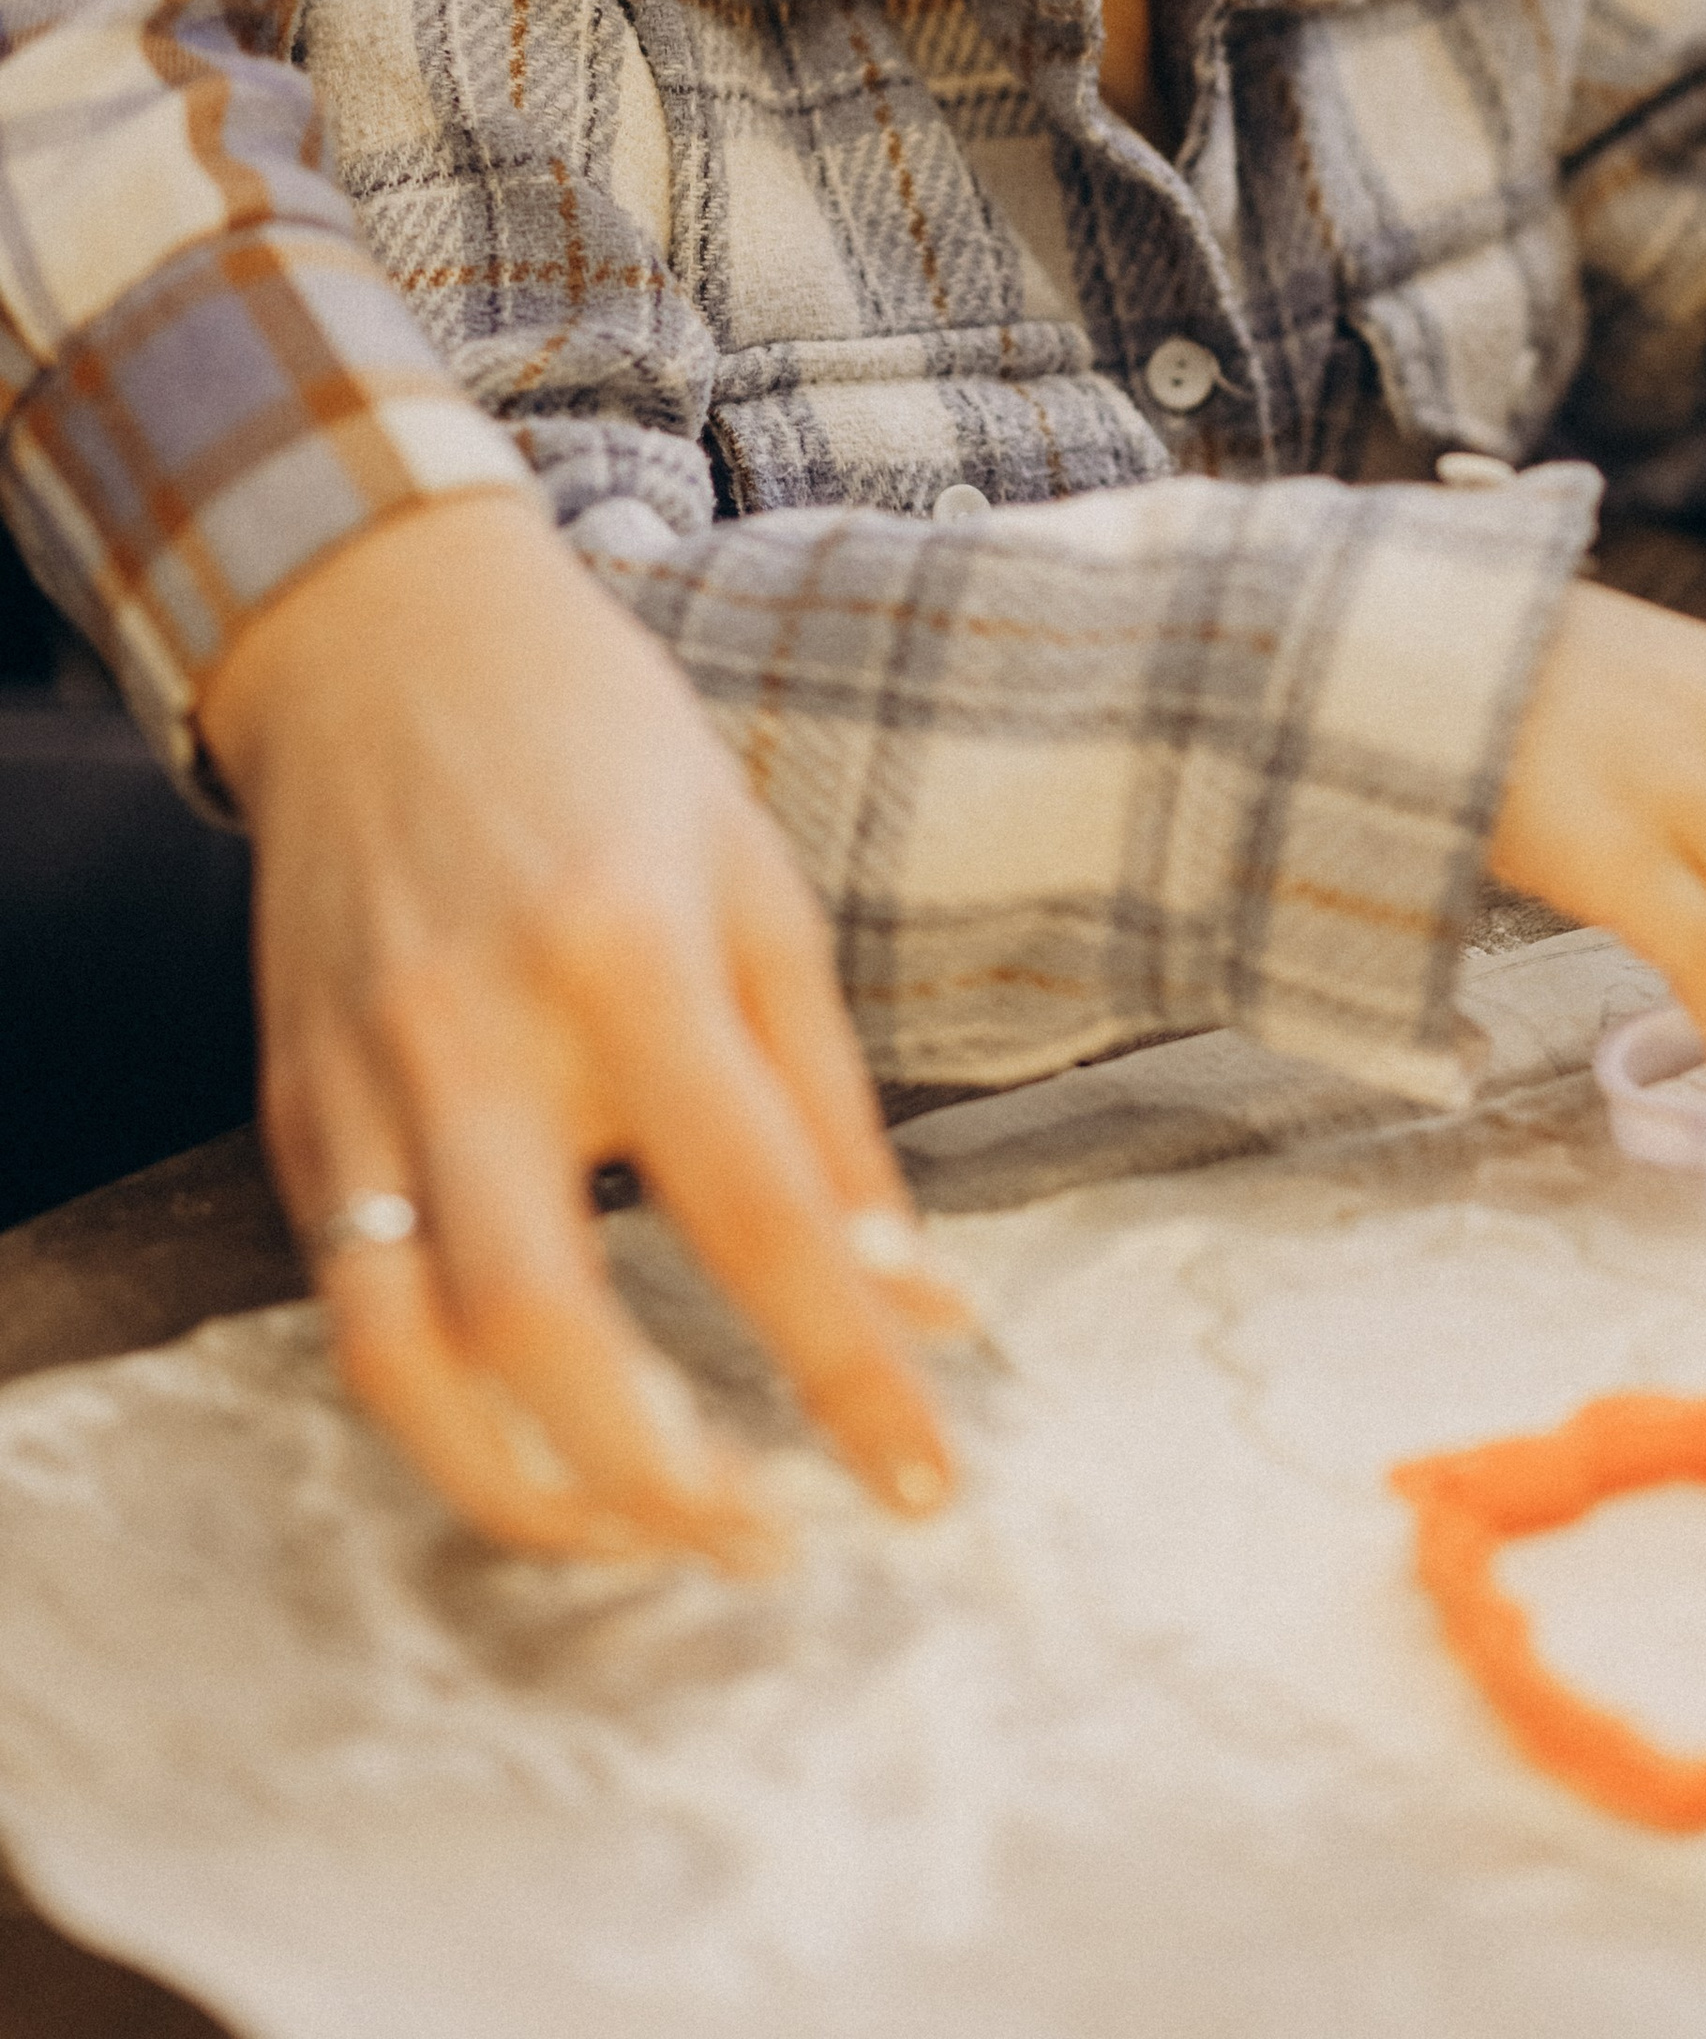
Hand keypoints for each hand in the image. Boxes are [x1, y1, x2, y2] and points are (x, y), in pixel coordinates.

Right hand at [206, 494, 958, 1564]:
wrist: (389, 643)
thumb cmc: (605, 751)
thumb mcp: (759, 884)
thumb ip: (827, 1099)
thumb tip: (916, 1291)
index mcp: (626, 954)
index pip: (754, 1209)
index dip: (848, 1363)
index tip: (926, 1474)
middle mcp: (475, 1031)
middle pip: (541, 1321)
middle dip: (661, 1475)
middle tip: (767, 1542)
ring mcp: (363, 1081)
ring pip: (403, 1358)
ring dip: (522, 1492)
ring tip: (643, 1536)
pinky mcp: (298, 1112)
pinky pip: (351, 1307)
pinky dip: (443, 1411)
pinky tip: (540, 1438)